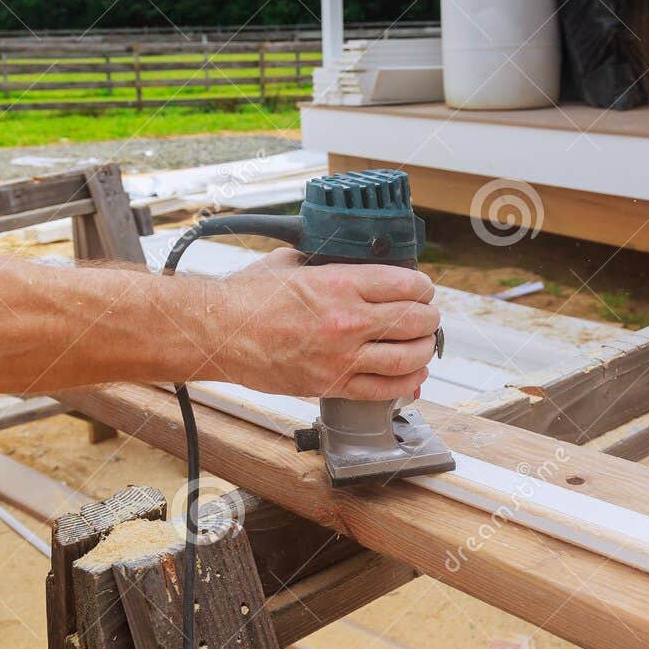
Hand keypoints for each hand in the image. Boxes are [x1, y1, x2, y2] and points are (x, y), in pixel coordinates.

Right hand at [210, 249, 439, 400]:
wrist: (220, 333)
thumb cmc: (247, 298)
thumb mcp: (290, 262)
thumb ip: (324, 261)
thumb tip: (345, 259)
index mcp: (340, 284)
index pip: (405, 284)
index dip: (423, 287)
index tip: (423, 289)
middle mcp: (347, 321)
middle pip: (414, 321)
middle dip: (428, 317)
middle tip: (427, 316)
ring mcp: (342, 356)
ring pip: (408, 357)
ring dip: (424, 350)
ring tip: (424, 345)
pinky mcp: (332, 384)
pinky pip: (384, 389)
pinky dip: (407, 384)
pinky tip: (414, 376)